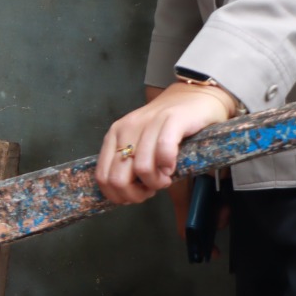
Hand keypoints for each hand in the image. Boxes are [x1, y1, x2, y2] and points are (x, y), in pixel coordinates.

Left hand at [96, 82, 236, 204]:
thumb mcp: (143, 147)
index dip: (119, 195)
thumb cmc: (168, 127)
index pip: (102, 177)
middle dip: (137, 194)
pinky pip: (163, 151)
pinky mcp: (172, 120)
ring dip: (156, 183)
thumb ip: (132, 169)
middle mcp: (126, 128)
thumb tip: (125, 199)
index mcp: (115, 136)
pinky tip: (173, 167)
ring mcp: (148, 123)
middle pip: (118, 178)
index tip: (137, 194)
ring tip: (166, 177)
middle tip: (153, 188)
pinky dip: (168, 167)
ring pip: (141, 169)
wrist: (193, 96)